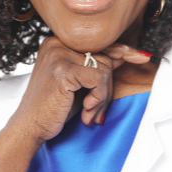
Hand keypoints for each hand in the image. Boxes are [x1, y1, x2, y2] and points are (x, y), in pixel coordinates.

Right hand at [5, 36, 151, 144]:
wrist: (29, 128)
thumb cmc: (53, 109)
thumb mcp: (78, 85)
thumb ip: (96, 67)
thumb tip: (124, 56)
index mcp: (57, 43)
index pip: (98, 43)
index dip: (122, 51)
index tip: (142, 56)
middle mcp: (56, 43)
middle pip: (105, 57)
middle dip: (107, 87)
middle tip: (97, 110)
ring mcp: (58, 55)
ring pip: (104, 69)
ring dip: (103, 96)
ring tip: (91, 112)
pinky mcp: (63, 70)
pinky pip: (99, 79)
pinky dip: (99, 98)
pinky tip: (87, 111)